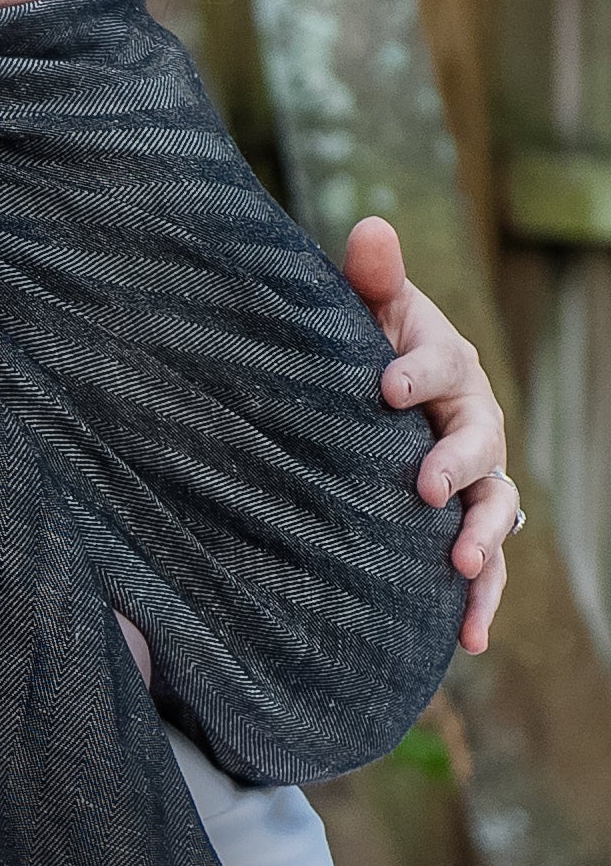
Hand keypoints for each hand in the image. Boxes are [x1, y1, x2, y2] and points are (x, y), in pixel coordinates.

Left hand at [342, 216, 515, 654]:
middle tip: (425, 486)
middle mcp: (474, 421)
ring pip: (496, 507)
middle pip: (481, 441)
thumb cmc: (369, 346)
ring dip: (481, 538)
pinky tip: (468, 638)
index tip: (385, 386)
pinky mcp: (468, 525)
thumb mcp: (368, 311)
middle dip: (457, 463)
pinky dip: (482, 599)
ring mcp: (478, 476)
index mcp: (447, 364)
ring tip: (457, 565)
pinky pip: (487, 565)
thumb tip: (372, 227)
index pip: (442, 364)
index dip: (416, 372)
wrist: (378, 398)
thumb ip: (373, 277)